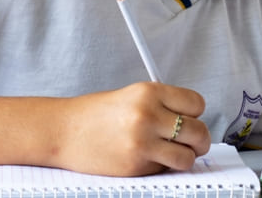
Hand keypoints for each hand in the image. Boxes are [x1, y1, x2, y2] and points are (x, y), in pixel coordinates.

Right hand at [56, 82, 210, 176]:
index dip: (195, 114)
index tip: (189, 118)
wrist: (63, 131)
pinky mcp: (136, 165)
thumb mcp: (130, 96)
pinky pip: (165, 169)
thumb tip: (191, 122)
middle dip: (198, 140)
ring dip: (185, 158)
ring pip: (188, 157)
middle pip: (198, 132)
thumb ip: (160, 105)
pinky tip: (146, 158)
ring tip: (173, 154)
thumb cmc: (94, 114)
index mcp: (149, 92)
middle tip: (190, 142)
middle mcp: (148, 115)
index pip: (196, 104)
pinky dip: (162, 167)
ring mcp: (143, 142)